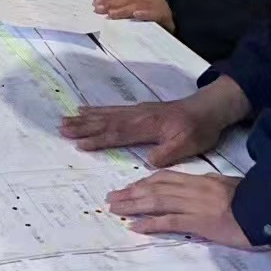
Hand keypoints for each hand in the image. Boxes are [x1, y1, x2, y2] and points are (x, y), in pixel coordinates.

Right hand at [57, 78, 250, 166]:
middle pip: (106, 122)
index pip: (119, 134)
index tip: (80, 144)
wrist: (209, 109)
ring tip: (66, 120)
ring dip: (85, 118)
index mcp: (148, 126)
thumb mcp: (188, 145)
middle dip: (83, 126)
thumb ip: (167, 153)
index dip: (99, 139)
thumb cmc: (199, 129)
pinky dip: (97, 110)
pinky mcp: (138, 110)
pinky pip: (113, 110)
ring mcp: (137, 111)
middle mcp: (138, 116)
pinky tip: (86, 110)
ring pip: (106, 115)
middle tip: (62, 129)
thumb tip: (147, 162)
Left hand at [94, 0, 173, 29]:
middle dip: (111, 3)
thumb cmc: (150, 10)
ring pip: (136, 4)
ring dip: (123, 9)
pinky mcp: (163, 14)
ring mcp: (156, 3)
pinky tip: (136, 16)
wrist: (171, 21)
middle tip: (99, 10)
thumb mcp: (136, 0)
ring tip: (111, 14)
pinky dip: (144, 14)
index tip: (95, 3)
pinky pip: (152, 13)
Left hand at [106, 171, 252, 246]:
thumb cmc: (254, 201)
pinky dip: (150, 223)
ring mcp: (196, 205)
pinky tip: (135, 226)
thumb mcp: (229, 188)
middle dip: (131, 193)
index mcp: (202, 180)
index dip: (145, 182)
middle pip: (155, 188)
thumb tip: (195, 191)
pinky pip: (170, 221)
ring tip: (116, 209)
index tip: (130, 187)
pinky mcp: (200, 223)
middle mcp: (194, 189)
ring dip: (133, 205)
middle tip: (112, 198)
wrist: (269, 211)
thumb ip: (210, 188)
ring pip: (157, 201)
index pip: (167, 178)